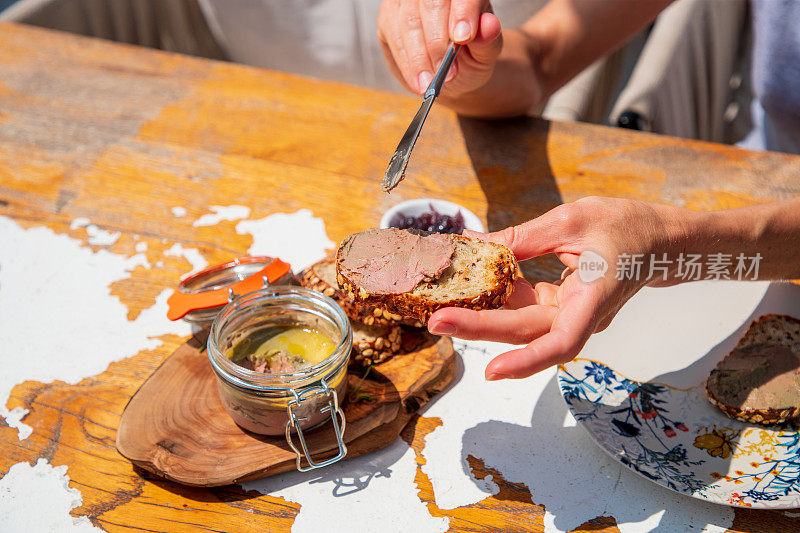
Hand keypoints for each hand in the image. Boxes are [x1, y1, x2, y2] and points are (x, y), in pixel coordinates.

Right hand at [377, 0, 502, 96]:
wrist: (454, 69)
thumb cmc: (472, 54)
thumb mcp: (486, 52)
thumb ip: (488, 40)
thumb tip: (490, 26)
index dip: (462, 12)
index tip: (462, 38)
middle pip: (431, 3)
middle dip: (437, 41)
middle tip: (448, 72)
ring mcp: (408, 0)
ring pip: (408, 21)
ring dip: (420, 58)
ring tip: (431, 83)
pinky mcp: (389, 15)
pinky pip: (393, 36)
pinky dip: (407, 63)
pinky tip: (419, 81)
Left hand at [428, 197, 691, 379]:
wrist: (662, 239)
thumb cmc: (627, 226)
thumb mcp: (572, 220)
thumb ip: (522, 237)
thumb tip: (475, 244)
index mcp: (595, 298)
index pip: (561, 343)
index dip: (526, 362)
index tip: (491, 370)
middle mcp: (582, 317)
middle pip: (527, 334)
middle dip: (479, 329)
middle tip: (436, 321)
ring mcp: (572, 315)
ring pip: (522, 326)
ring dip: (483, 319)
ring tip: (443, 310)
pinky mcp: (562, 307)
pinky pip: (526, 310)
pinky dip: (499, 300)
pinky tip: (471, 290)